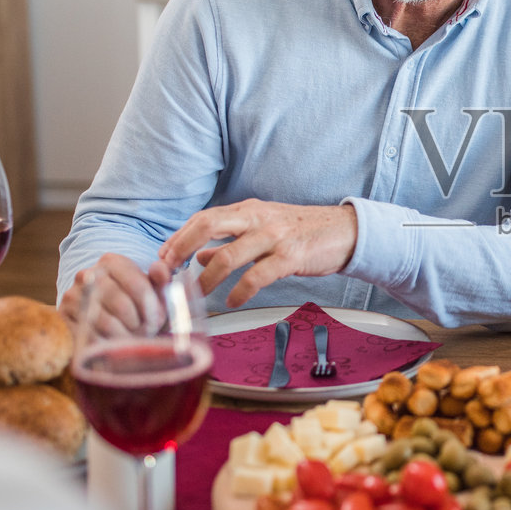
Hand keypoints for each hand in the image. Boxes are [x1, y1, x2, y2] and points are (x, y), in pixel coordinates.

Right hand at [60, 254, 171, 337]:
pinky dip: (107, 345)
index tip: (156, 318)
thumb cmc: (139, 310)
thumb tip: (159, 268)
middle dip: (138, 324)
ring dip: (125, 336)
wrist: (110, 327)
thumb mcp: (155, 296)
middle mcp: (88, 274)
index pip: (139, 285)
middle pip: (122, 305)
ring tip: (131, 337)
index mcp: (112, 262)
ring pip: (106, 323)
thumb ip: (161, 281)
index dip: (152, 308)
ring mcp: (72, 295)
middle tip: (145, 331)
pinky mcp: (63, 318)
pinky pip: (90, 337)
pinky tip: (114, 344)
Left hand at [158, 200, 357, 307]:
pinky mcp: (291, 256)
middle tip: (168, 271)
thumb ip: (231, 242)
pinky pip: (257, 276)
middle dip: (182, 249)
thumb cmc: (304, 232)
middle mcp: (258, 218)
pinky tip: (232, 300)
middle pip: (208, 225)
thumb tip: (201, 255)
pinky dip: (239, 291)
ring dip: (207, 278)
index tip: (163, 256)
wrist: (346, 231)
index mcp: (249, 209)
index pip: (204, 217)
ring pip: (229, 255)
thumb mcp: (264, 230)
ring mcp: (274, 236)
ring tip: (197, 294)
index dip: (179, 237)